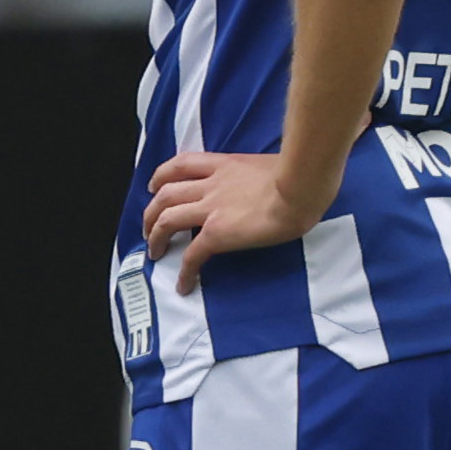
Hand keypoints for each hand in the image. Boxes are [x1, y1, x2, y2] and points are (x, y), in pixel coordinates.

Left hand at [142, 147, 327, 289]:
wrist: (302, 188)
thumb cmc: (301, 176)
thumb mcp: (270, 165)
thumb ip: (256, 175)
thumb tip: (266, 185)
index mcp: (225, 165)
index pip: (181, 164)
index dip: (161, 176)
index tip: (155, 186)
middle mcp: (211, 185)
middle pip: (165, 194)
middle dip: (151, 212)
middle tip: (148, 227)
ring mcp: (210, 209)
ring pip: (166, 220)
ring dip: (155, 237)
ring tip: (154, 252)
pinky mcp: (216, 234)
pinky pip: (192, 255)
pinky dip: (184, 271)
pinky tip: (184, 285)